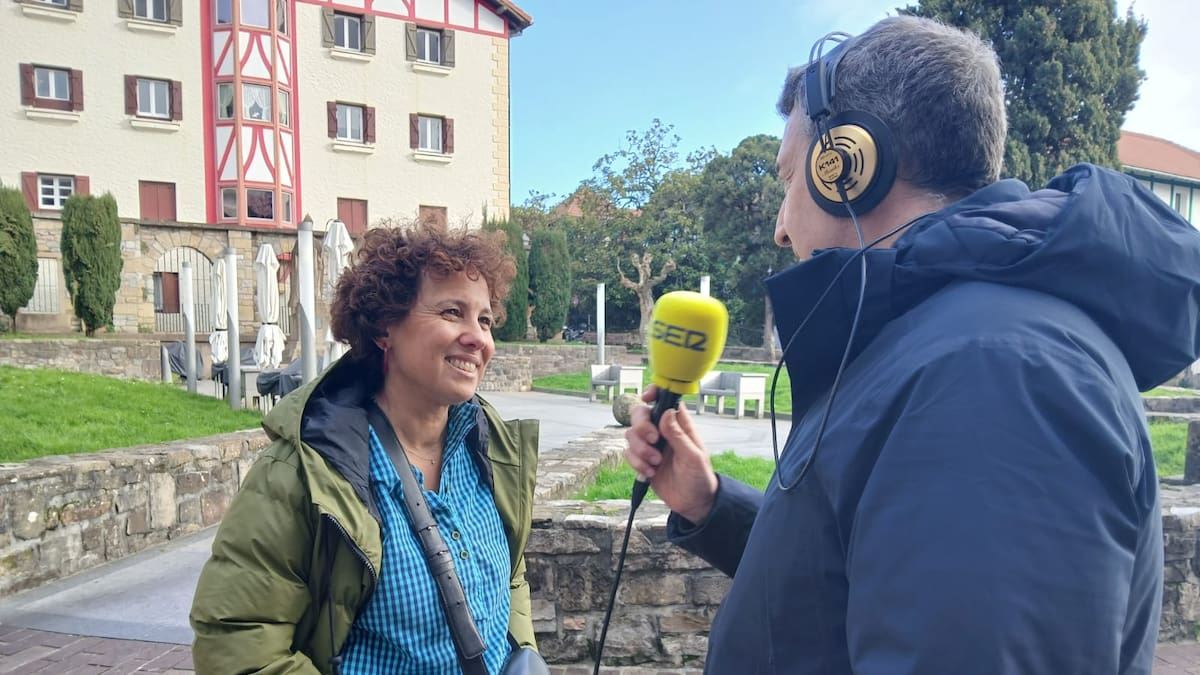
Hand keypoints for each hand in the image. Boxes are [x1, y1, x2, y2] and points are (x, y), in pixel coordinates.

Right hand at [624, 385, 718, 522]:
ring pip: (631, 434)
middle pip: (639, 414)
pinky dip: (637, 463)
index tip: (647, 398)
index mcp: (679, 425)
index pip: (664, 400)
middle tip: (653, 440)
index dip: (653, 393)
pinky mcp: (642, 460)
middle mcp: (662, 431)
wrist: (693, 503)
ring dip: (640, 449)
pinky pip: (629, 453)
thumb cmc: (700, 477)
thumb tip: (666, 413)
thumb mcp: (693, 457)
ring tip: (656, 463)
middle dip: (641, 427)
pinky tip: (651, 472)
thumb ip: (678, 435)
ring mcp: (651, 445)